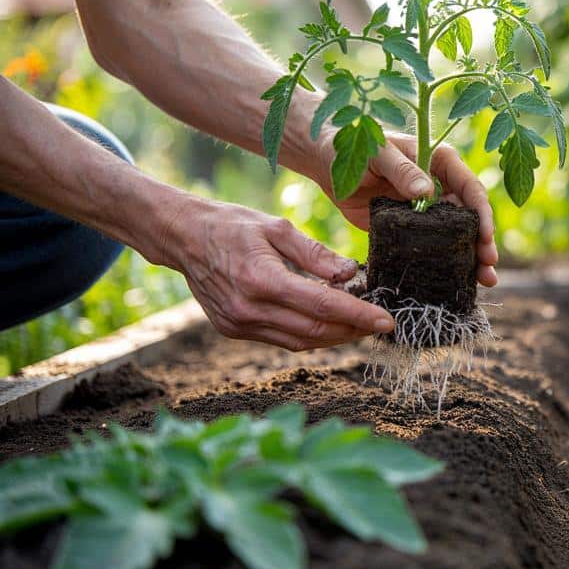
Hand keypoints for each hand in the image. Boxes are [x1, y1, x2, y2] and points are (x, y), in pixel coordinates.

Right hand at [164, 200, 395, 350]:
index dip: (359, 315)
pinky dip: (309, 336)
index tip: (387, 321)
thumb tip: (351, 273)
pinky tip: (327, 324)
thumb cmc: (232, 225)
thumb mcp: (277, 228)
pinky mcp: (233, 330)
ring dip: (334, 337)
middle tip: (378, 323)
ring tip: (359, 325)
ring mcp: (239, 324)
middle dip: (353, 330)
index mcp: (262, 280)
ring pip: (300, 342)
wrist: (182, 237)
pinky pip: (282, 340)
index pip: (323, 306)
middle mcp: (249, 309)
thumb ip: (315, 254)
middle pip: (315, 331)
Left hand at [316, 133, 497, 286]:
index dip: (481, 213)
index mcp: (439, 162)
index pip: (469, 188)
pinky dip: (444, 263)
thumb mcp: (377, 153)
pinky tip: (454, 281)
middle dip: (483, 241)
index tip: (485, 236)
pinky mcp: (408, 227)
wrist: (325, 158)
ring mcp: (425, 209)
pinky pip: (430, 246)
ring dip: (470, 257)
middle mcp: (439, 185)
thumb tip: (427, 191)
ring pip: (455, 235)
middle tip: (489, 266)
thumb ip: (402, 170)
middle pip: (470, 216)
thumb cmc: (352, 145)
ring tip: (485, 281)